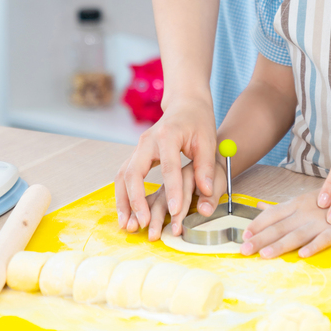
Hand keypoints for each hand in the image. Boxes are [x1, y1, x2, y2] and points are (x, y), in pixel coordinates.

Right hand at [115, 95, 218, 234]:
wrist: (185, 104)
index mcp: (167, 135)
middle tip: (143, 224)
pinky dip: (123, 196)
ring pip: (122, 176)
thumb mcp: (208, 141)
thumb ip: (206, 167)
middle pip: (134, 172)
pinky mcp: (135, 154)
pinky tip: (126, 214)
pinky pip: (123, 176)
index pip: (168, 167)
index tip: (175, 212)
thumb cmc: (198, 121)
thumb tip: (207, 192)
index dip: (172, 191)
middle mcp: (147, 140)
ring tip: (127, 225)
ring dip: (123, 202)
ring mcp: (138, 147)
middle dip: (136, 200)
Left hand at [240, 187, 330, 258]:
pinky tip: (302, 255)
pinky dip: (313, 247)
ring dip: (280, 245)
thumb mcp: (304, 200)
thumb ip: (282, 206)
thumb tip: (258, 206)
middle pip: (279, 227)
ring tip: (264, 255)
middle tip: (243, 250)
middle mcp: (305, 211)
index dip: (257, 224)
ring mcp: (321, 221)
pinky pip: (324, 240)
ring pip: (297, 235)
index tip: (243, 235)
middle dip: (260, 239)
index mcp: (297, 203)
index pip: (272, 214)